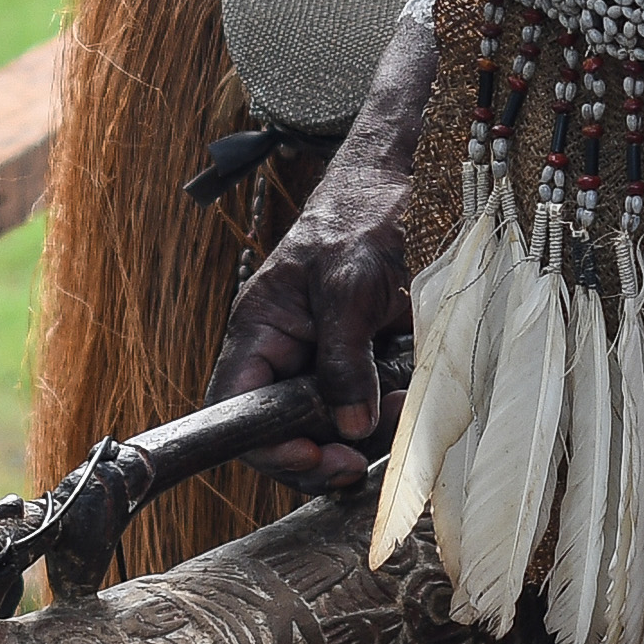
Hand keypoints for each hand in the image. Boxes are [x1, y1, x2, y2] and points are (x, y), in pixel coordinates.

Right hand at [210, 133, 415, 486]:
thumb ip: (344, 357)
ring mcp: (321, 362)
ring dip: (363, 434)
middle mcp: (283, 354)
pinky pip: (362, 410)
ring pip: (328, 427)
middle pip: (283, 431)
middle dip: (324, 449)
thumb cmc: (362, 218)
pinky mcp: (359, 365)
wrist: (405, 188)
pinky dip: (385, 416)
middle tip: (364, 456)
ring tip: (400, 406)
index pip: (236, 409)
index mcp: (260, 330)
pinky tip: (408, 396)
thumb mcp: (350, 284)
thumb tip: (349, 426)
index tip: (312, 454)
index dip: (264, 445)